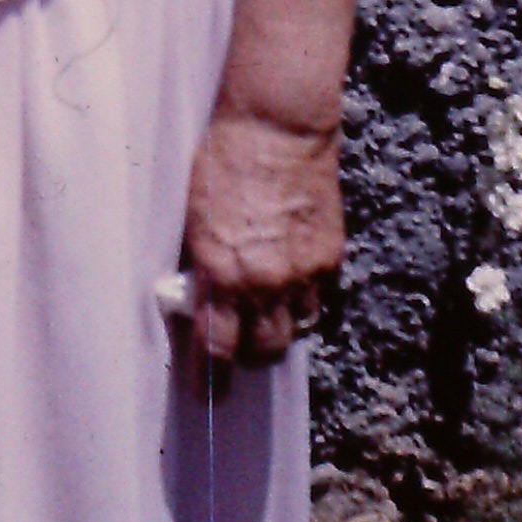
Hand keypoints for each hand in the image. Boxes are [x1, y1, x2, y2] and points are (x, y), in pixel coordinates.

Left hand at [181, 104, 342, 374]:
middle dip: (250, 356)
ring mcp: (304, 272)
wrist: (276, 125)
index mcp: (221, 272)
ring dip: (279, 327)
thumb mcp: (192, 218)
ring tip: (265, 316)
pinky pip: (318, 296)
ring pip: (296, 327)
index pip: (216, 346)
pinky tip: (290, 284)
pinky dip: (303, 298)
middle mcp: (265, 282)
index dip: (211, 379)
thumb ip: (201, 265)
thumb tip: (200, 298)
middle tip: (239, 352)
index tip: (207, 396)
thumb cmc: (220, 160)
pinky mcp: (329, 255)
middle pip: (264, 349)